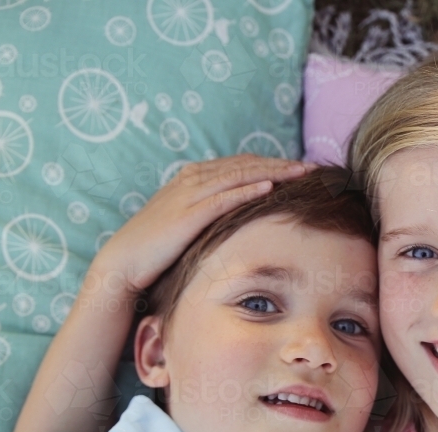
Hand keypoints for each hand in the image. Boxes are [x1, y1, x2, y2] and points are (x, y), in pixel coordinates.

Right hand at [90, 154, 315, 296]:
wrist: (123, 262)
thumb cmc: (158, 248)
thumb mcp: (190, 224)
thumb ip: (213, 214)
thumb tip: (243, 220)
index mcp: (194, 177)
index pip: (242, 164)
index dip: (273, 164)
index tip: (302, 168)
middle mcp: (193, 178)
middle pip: (246, 164)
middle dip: (281, 163)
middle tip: (313, 167)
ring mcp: (189, 193)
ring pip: (239, 175)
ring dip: (273, 172)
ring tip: (302, 172)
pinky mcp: (188, 214)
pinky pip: (223, 197)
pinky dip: (247, 190)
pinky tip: (271, 188)